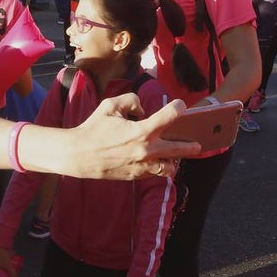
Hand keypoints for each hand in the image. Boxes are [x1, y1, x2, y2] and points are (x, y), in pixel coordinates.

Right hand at [69, 97, 198, 179]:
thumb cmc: (93, 128)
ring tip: (176, 156)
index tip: (181, 106)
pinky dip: (159, 167)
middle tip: (197, 144)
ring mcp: (142, 165)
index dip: (177, 108)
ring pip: (169, 167)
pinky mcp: (136, 175)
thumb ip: (131, 101)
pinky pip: (155, 173)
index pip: (168, 117)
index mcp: (141, 131)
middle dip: (190, 146)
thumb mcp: (110, 106)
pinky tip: (159, 162)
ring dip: (174, 160)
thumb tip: (143, 111)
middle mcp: (146, 150)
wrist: (79, 155)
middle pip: (178, 149)